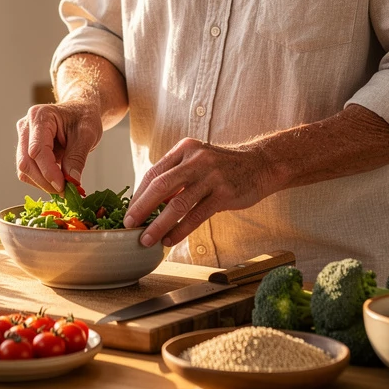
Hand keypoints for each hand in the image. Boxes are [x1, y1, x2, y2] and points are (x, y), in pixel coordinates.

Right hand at [15, 100, 102, 193]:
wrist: (80, 112)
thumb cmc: (83, 117)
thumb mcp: (87, 134)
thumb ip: (77, 157)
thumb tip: (71, 181)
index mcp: (40, 116)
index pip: (37, 150)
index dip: (48, 171)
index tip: (64, 186)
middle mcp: (26, 126)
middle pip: (26, 162)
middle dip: (45, 181)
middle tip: (66, 192)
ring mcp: (23, 138)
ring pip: (24, 169)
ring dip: (43, 183)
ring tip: (64, 186)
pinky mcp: (25, 149)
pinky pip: (28, 171)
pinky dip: (42, 180)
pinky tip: (57, 179)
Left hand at [123, 138, 274, 247]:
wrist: (260, 165)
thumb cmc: (223, 167)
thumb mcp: (197, 162)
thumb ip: (176, 177)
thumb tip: (149, 203)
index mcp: (184, 149)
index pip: (154, 173)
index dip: (139, 194)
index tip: (128, 212)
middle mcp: (196, 159)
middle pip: (161, 186)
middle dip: (141, 208)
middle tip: (129, 225)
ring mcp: (211, 176)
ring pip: (177, 203)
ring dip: (158, 224)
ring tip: (147, 239)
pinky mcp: (224, 193)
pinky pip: (196, 215)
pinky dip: (180, 230)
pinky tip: (170, 240)